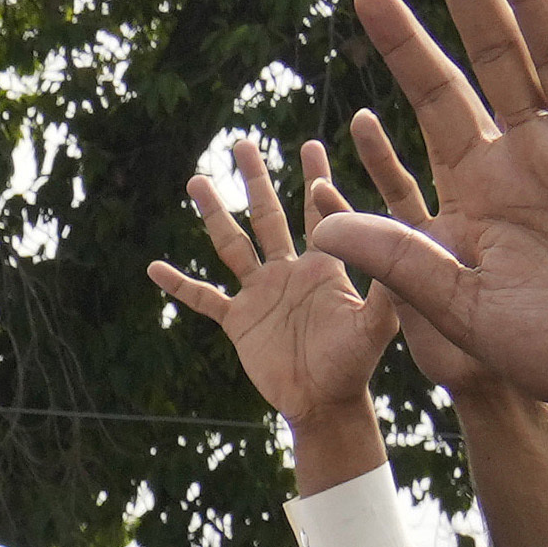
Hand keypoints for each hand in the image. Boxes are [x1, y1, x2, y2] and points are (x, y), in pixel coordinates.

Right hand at [151, 132, 387, 455]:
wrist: (324, 403)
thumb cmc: (357, 364)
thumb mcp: (378, 322)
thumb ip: (386, 284)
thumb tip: (393, 244)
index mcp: (323, 265)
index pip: (318, 211)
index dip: (314, 179)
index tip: (311, 145)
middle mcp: (288, 271)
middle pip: (267, 214)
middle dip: (255, 179)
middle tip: (243, 143)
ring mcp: (260, 293)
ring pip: (231, 244)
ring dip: (214, 214)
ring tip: (197, 180)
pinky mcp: (238, 321)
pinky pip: (204, 298)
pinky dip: (180, 284)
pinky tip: (155, 267)